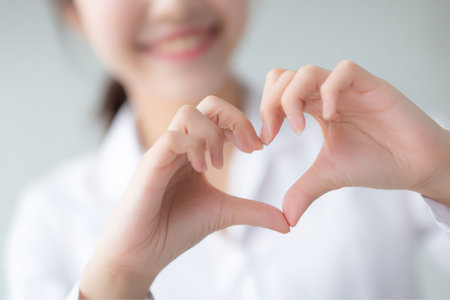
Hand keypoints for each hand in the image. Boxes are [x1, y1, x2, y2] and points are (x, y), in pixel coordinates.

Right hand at [80, 96, 288, 298]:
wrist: (141, 254)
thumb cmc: (175, 229)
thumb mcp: (223, 213)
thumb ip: (254, 211)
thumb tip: (289, 222)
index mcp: (195, 151)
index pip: (219, 116)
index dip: (243, 124)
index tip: (259, 147)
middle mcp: (179, 145)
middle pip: (207, 104)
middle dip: (234, 118)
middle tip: (250, 146)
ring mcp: (163, 153)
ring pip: (188, 112)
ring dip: (213, 133)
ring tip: (219, 163)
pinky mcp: (149, 166)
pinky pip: (172, 138)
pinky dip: (193, 146)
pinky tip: (202, 169)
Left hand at [260, 60, 449, 226]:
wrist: (416, 165)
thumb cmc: (374, 162)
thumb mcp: (329, 176)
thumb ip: (304, 190)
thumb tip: (286, 219)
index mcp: (315, 107)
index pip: (278, 91)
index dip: (264, 111)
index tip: (265, 141)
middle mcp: (327, 93)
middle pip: (285, 78)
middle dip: (270, 104)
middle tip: (273, 134)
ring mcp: (348, 88)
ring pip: (307, 71)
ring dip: (293, 99)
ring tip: (299, 130)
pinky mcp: (372, 86)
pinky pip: (344, 71)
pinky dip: (330, 91)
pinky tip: (331, 118)